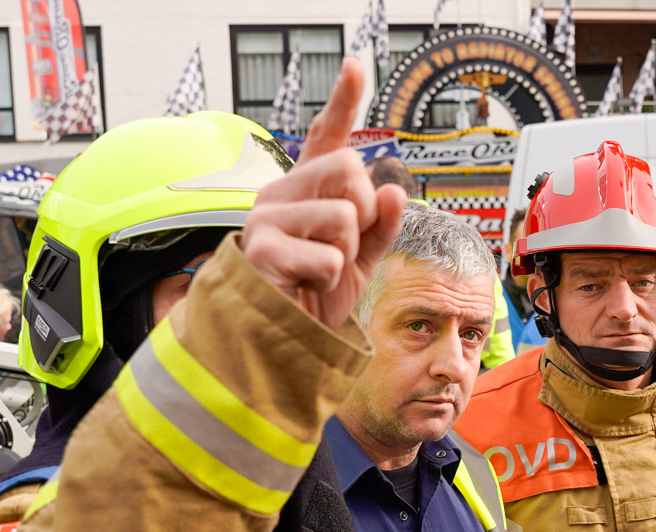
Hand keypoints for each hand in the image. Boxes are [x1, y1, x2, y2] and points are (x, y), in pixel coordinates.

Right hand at [240, 58, 406, 329]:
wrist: (282, 341)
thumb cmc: (316, 296)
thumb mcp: (362, 259)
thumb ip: (380, 224)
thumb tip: (393, 188)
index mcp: (304, 190)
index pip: (325, 138)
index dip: (342, 101)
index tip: (355, 66)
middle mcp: (280, 193)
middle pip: (347, 167)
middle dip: (364, 210)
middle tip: (345, 245)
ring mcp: (267, 219)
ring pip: (343, 215)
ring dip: (348, 252)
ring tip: (323, 273)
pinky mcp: (262, 250)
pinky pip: (331, 256)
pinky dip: (331, 280)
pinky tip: (307, 287)